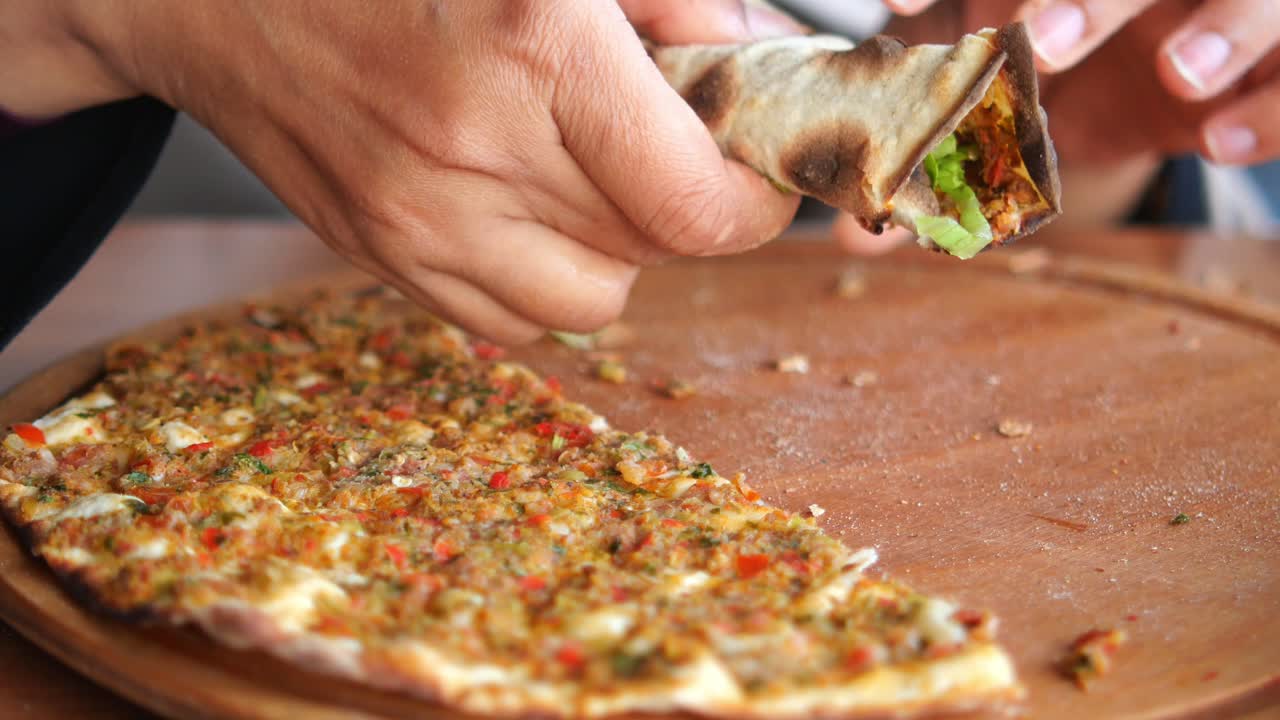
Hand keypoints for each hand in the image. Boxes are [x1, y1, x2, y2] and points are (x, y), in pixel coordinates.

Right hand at [14, 0, 805, 342]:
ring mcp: (420, 220)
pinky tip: (526, 208)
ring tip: (589, 176)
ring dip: (619, 247)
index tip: (758, 175)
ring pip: (593, 299)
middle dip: (687, 202)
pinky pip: (512, 318)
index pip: (695, 203)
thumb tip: (756, 61)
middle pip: (654, 247)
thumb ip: (673, 0)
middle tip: (669, 144)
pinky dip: (545, 278)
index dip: (754, 202)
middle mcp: (476, 150)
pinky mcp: (383, 256)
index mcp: (536, 48)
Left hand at [838, 0, 1279, 253]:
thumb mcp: (994, 99)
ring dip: (1224, 27)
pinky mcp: (1270, 63)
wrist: (1155, 80)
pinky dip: (1271, 108)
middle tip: (1044, 42)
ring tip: (1176, 73)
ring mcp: (1220, 7)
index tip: (900, 2)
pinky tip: (1216, 143)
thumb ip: (934, 145)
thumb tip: (858, 232)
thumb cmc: (1054, 76)